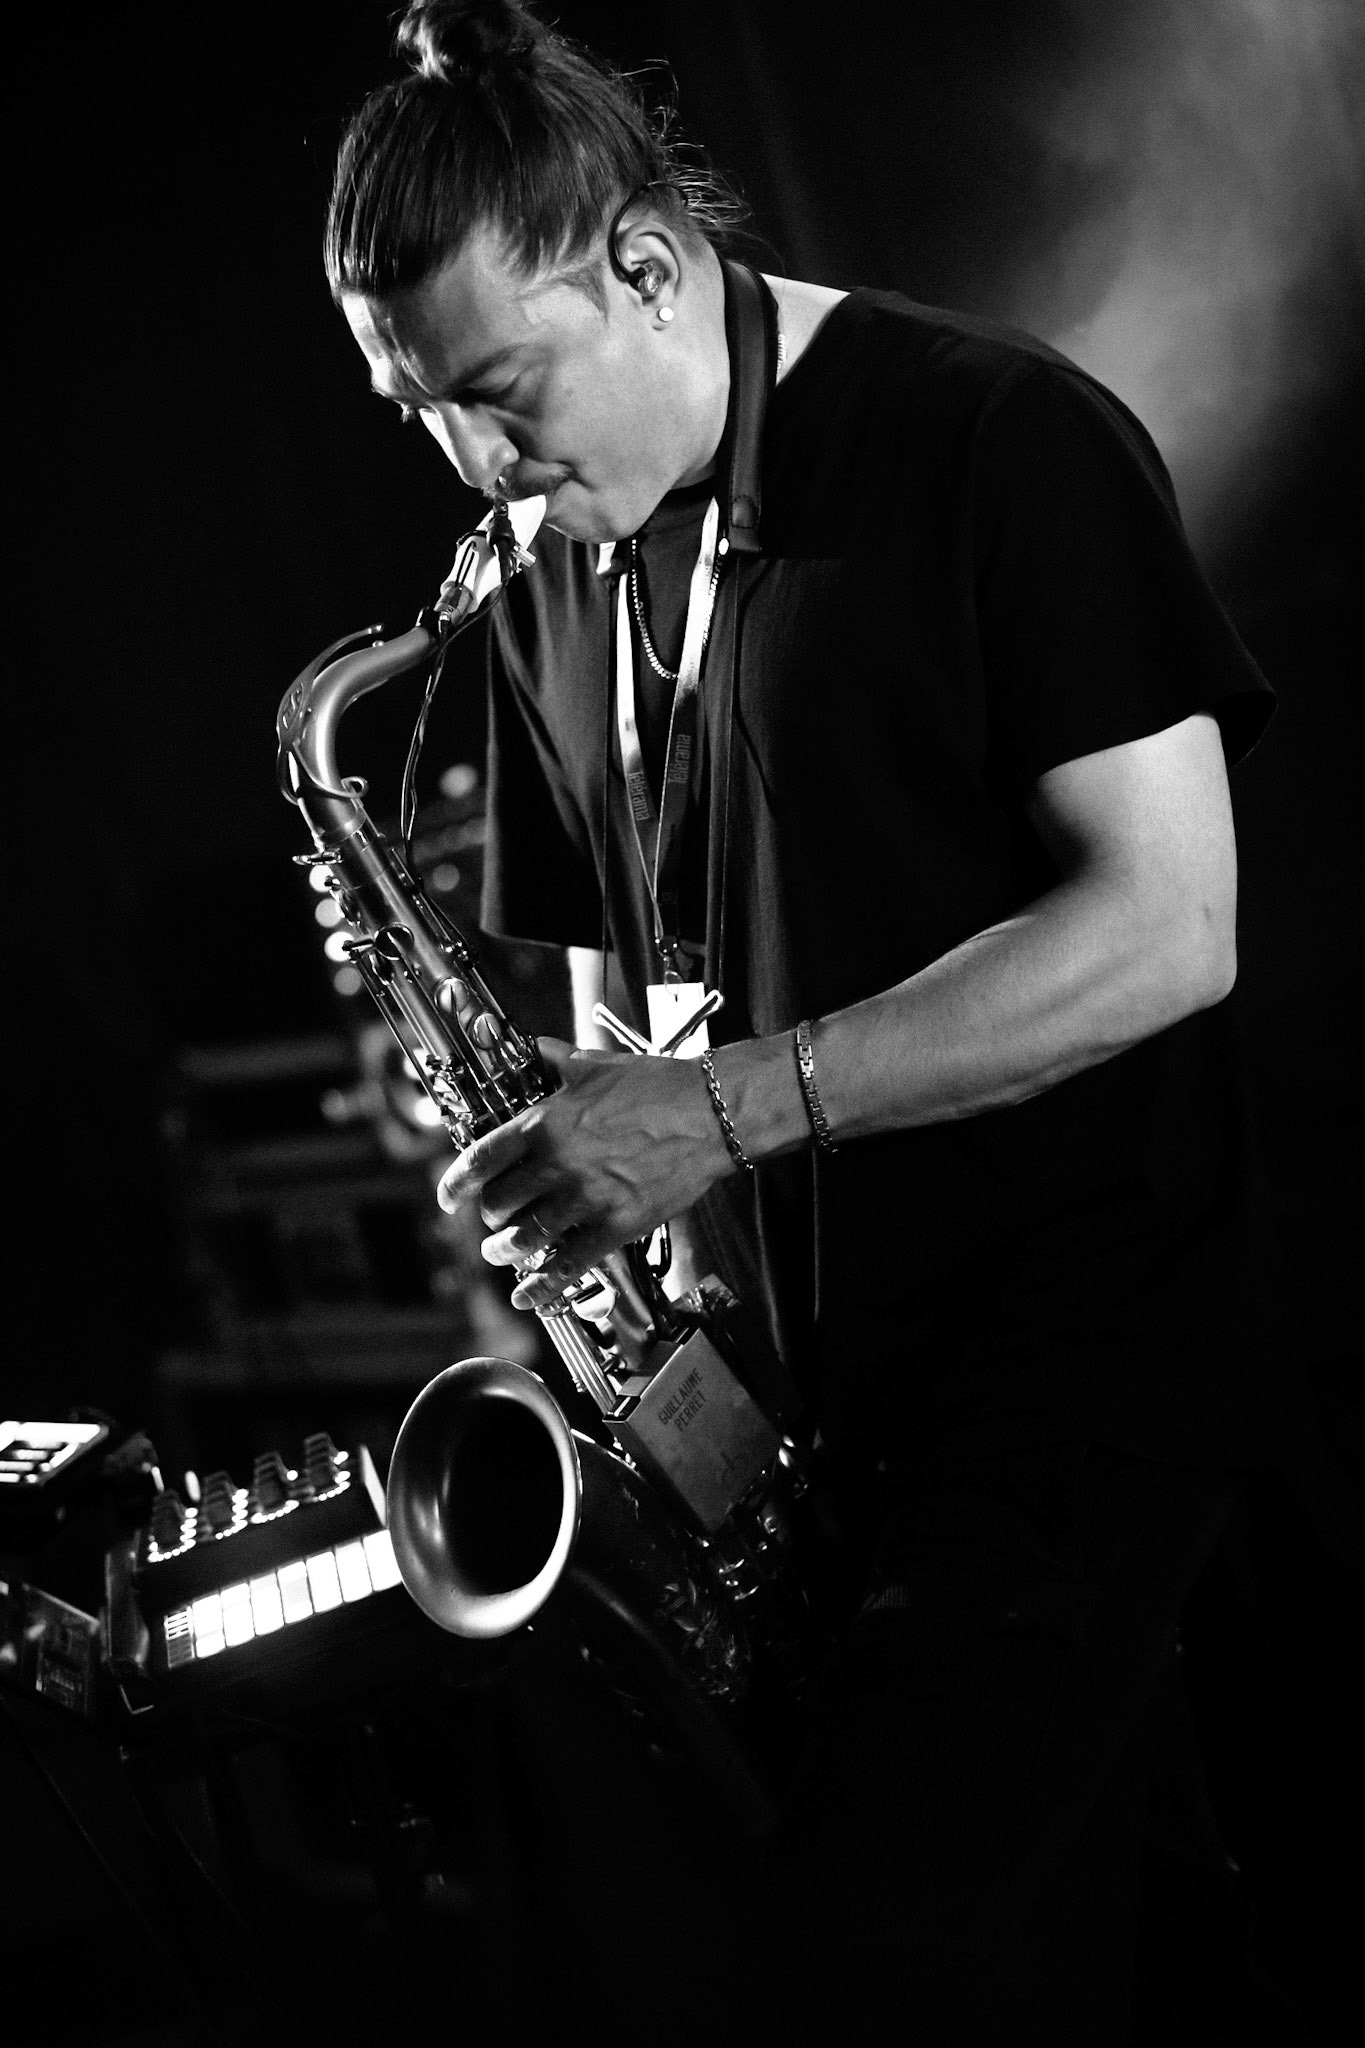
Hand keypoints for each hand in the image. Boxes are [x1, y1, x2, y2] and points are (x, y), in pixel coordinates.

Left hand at [435, 1038, 735, 1307]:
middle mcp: (559, 1164)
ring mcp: (587, 1198)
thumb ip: (554, 1062)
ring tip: (501, 1251)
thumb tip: (532, 1051)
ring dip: (505, 1250)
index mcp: (546, 1123)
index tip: (448, 1195)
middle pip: (500, 1202)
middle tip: (491, 1217)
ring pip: (526, 1238)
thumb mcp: (594, 1066)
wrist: (711, 1113)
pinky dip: (542, 1286)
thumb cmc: (658, 1086)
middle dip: (489, 1214)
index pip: (482, 1159)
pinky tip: (528, 1295)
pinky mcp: (616, 1225)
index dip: (456, 1183)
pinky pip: (569, 1265)